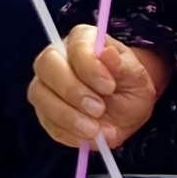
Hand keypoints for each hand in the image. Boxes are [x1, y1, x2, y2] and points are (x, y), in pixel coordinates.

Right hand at [32, 25, 167, 152]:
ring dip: (68, 117)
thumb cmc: (130, 85)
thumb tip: (106, 52)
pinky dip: (68, 133)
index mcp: (82, 40)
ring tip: (96, 129)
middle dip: (72, 92)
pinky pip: (47, 122)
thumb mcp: (135, 76)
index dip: (89, 67)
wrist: (128, 109)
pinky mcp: (44, 111)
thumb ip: (121, 65)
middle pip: (47, 67)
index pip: (75, 47)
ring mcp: (46, 85)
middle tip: (99, 110)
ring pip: (41, 96)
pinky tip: (89, 137)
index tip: (109, 86)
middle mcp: (57, 58)